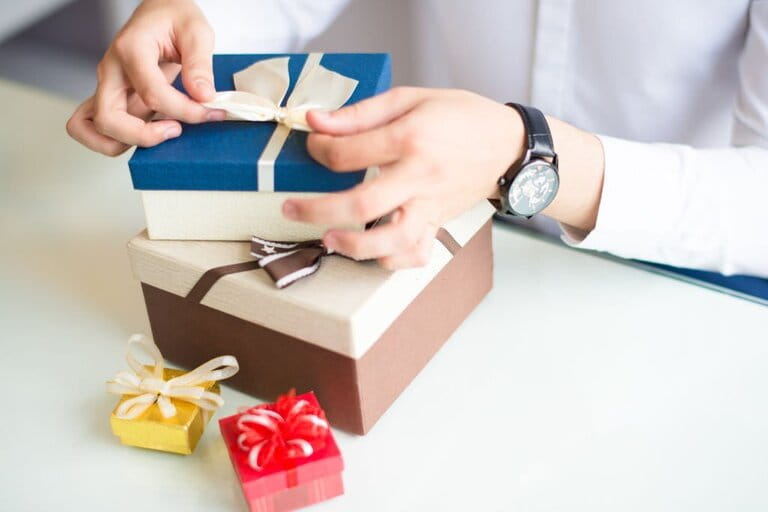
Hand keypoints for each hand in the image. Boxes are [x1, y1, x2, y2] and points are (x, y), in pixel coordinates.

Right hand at [65, 0, 222, 155]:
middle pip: (108, 119)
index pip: (152, 94)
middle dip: (144, 136)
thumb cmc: (174, 18)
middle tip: (176, 130)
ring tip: (161, 133)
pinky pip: (97, 127)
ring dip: (127, 141)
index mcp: (130, 49)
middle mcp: (111, 70)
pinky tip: (150, 132)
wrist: (160, 11)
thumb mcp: (196, 32)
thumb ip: (200, 65)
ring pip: (93, 128)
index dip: (184, 111)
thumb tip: (203, 97)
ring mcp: (108, 86)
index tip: (208, 111)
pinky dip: (120, 139)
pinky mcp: (112, 97)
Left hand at [283, 87, 523, 268]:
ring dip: (355, 247)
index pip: (349, 153)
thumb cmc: (459, 116)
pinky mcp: (439, 223)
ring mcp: (431, 206)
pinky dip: (393, 260)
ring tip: (329, 239)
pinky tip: (372, 252)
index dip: (319, 150)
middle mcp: (420, 177)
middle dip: (318, 210)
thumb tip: (315, 120)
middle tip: (290, 208)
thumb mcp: (410, 99)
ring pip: (392, 241)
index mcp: (410, 139)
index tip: (313, 146)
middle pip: (363, 205)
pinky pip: (417, 254)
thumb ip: (360, 113)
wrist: (507, 143)